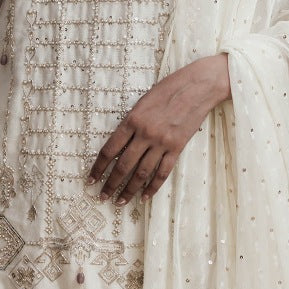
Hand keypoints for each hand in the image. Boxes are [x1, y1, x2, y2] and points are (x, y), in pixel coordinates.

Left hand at [86, 52, 230, 205]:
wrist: (197, 86)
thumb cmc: (168, 88)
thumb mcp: (142, 101)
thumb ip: (131, 122)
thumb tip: (120, 144)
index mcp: (132, 120)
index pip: (110, 150)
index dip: (98, 168)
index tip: (91, 180)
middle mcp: (145, 133)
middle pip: (123, 166)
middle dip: (111, 184)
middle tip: (102, 197)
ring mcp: (162, 142)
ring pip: (141, 173)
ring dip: (129, 190)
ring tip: (120, 202)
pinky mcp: (177, 148)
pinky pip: (162, 172)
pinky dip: (153, 187)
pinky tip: (145, 197)